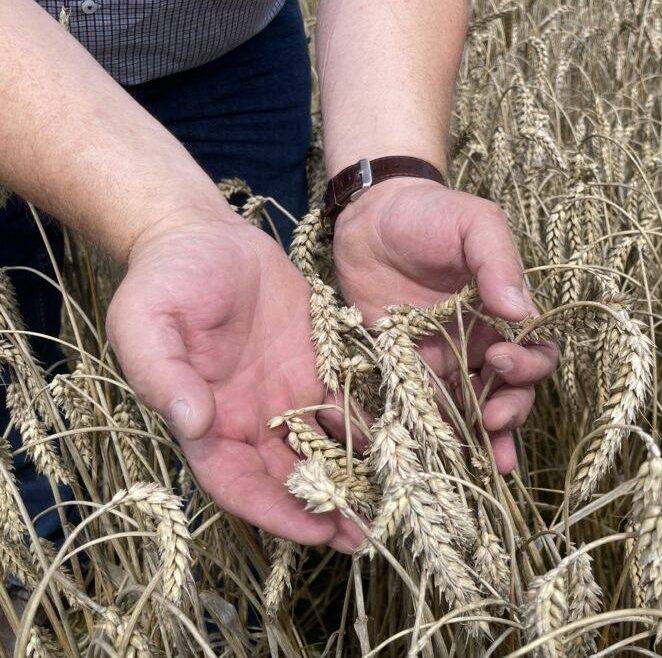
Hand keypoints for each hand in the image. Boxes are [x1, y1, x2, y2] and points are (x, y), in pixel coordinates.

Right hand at [107, 211, 361, 551]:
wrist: (202, 236)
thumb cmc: (165, 279)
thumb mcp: (147, 321)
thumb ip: (162, 374)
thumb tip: (192, 423)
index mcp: (206, 422)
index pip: (239, 485)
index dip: (275, 512)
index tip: (316, 531)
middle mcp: (248, 421)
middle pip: (287, 480)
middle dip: (325, 511)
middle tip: (368, 538)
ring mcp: (282, 397)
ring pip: (322, 451)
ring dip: (354, 480)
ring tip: (395, 502)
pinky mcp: (313, 368)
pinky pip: (344, 407)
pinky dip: (369, 431)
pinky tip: (403, 446)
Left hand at [332, 178, 558, 473]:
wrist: (368, 213)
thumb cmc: (430, 214)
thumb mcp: (474, 224)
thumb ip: (499, 262)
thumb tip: (523, 314)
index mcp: (503, 317)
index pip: (534, 356)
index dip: (528, 369)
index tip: (502, 360)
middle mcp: (476, 347)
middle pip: (507, 395)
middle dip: (508, 414)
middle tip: (493, 420)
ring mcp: (438, 363)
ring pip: (467, 413)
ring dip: (478, 441)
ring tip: (482, 465)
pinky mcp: (399, 371)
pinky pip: (417, 409)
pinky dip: (426, 434)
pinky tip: (429, 457)